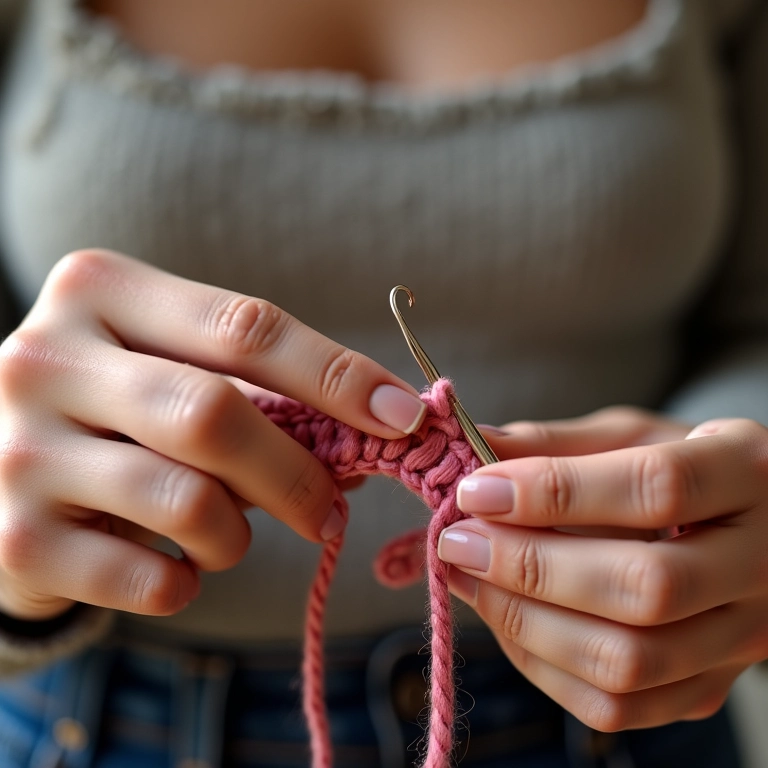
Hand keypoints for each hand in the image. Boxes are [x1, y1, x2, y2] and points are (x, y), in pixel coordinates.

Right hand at [0, 250, 425, 620]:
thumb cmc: (117, 412)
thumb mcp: (173, 369)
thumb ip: (260, 388)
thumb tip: (380, 423)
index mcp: (101, 292)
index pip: (246, 327)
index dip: (337, 375)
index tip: (403, 414)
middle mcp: (46, 358)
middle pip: (217, 414)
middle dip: (297, 473)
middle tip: (330, 509)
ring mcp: (20, 449)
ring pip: (188, 501)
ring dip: (239, 535)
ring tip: (230, 536)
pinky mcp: (14, 537)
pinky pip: (150, 578)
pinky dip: (188, 583)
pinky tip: (176, 568)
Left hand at [438, 407, 767, 730]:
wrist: (748, 529)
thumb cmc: (679, 466)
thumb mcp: (630, 437)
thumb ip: (556, 444)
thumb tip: (474, 446)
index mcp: (749, 471)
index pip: (658, 488)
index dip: (556, 492)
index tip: (477, 491)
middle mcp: (763, 563)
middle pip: (645, 586)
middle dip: (531, 566)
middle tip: (459, 540)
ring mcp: (743, 638)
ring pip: (629, 660)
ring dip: (526, 622)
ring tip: (468, 578)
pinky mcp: (708, 688)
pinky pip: (618, 705)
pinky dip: (541, 665)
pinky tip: (504, 618)